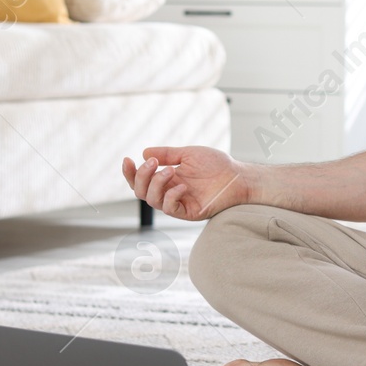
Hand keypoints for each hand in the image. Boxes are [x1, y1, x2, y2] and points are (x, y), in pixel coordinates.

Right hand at [122, 146, 250, 221]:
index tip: (127, 159)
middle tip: (153, 163)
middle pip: (141, 191)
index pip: (141, 180)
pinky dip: (171, 196)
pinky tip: (181, 185)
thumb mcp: (188, 154)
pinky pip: (170, 209)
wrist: (238, 175)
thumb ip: (167, 154)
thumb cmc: (216, 164)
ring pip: (152, 200)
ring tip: (169, 170)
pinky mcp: (189, 212)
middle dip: (141, 176)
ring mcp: (179, 203)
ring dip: (156, 184)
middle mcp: (169, 192)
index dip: (130, 172)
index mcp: (167, 179)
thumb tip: (144, 153)